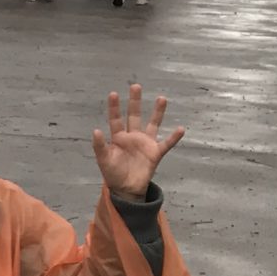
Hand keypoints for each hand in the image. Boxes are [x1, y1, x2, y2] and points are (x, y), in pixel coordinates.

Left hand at [92, 83, 185, 199]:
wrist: (126, 189)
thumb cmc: (113, 173)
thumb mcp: (103, 159)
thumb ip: (100, 146)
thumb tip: (95, 130)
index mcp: (118, 137)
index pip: (116, 119)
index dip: (114, 107)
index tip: (113, 94)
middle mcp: (132, 136)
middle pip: (134, 116)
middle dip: (135, 102)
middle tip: (135, 86)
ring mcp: (145, 143)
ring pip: (153, 124)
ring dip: (157, 112)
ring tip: (161, 98)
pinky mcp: (155, 153)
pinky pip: (166, 143)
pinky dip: (174, 137)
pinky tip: (181, 129)